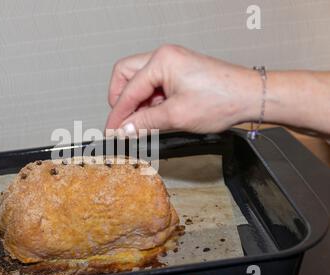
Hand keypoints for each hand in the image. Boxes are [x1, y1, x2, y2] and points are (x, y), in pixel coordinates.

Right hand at [105, 44, 260, 134]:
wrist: (250, 97)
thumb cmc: (223, 99)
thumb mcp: (176, 116)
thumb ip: (145, 122)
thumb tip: (124, 129)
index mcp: (162, 61)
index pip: (128, 89)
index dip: (118, 114)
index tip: (112, 131)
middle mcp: (164, 57)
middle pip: (125, 75)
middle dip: (121, 100)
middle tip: (123, 122)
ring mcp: (171, 63)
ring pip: (138, 81)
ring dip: (137, 102)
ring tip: (145, 122)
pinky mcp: (178, 72)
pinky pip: (153, 85)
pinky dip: (150, 102)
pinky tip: (156, 116)